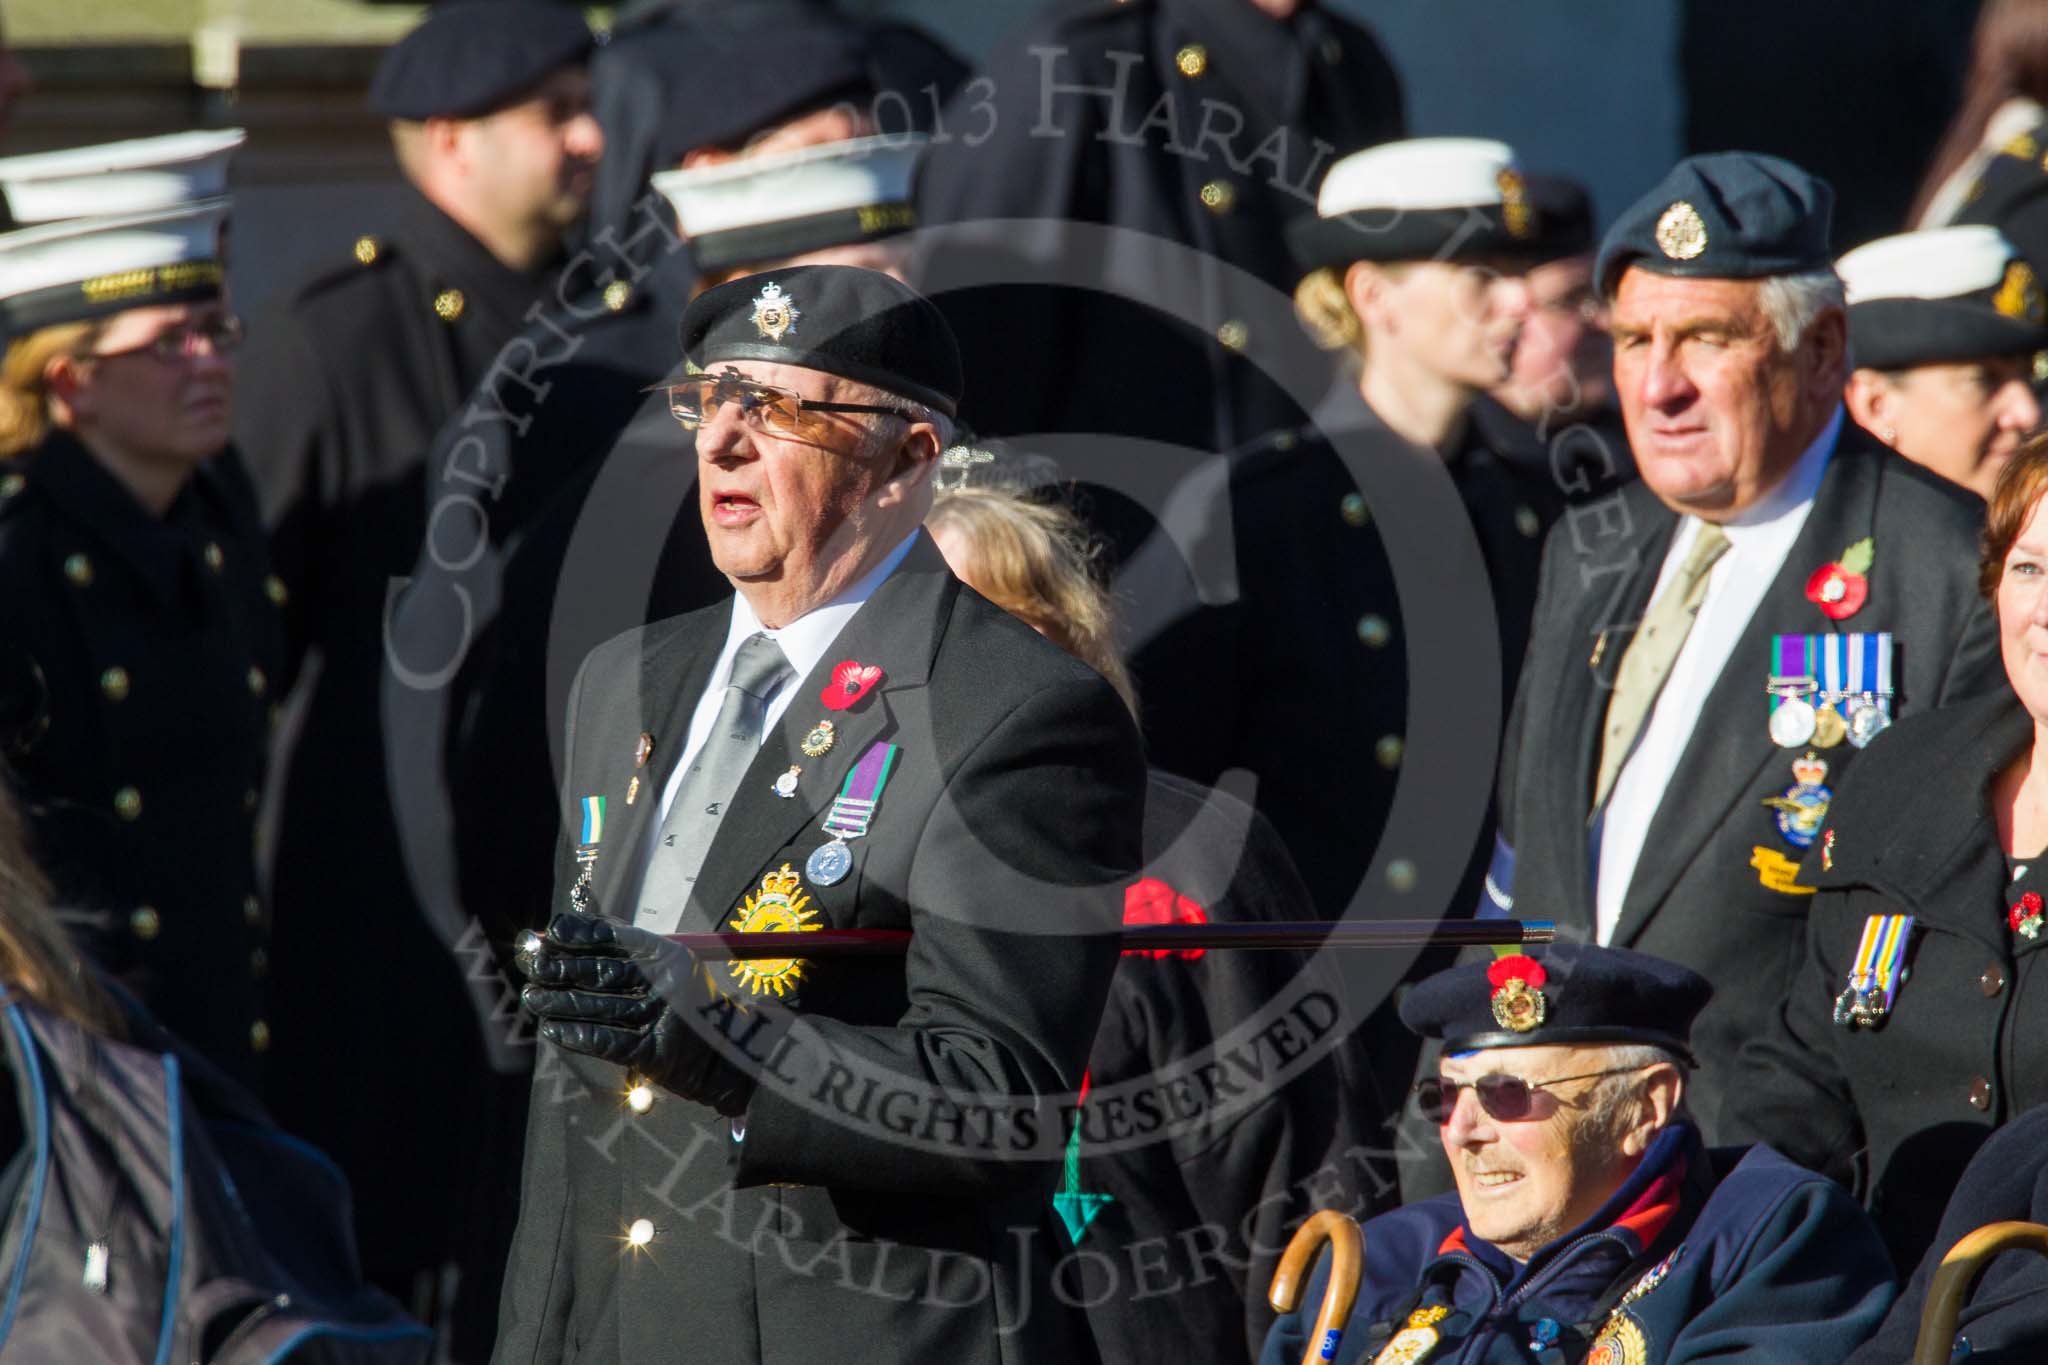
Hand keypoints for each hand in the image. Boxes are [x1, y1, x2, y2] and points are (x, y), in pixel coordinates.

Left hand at [516, 913, 754, 1114]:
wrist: (721, 1055)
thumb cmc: (686, 1007)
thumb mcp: (668, 970)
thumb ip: (625, 954)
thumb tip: (569, 939)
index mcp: (670, 956)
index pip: (619, 937)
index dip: (582, 933)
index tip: (552, 931)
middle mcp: (666, 982)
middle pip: (604, 970)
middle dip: (562, 967)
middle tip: (534, 966)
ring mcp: (660, 1017)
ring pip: (598, 1005)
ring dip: (559, 1002)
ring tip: (533, 997)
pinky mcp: (652, 1051)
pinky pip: (604, 1040)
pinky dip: (574, 1035)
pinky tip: (551, 1029)